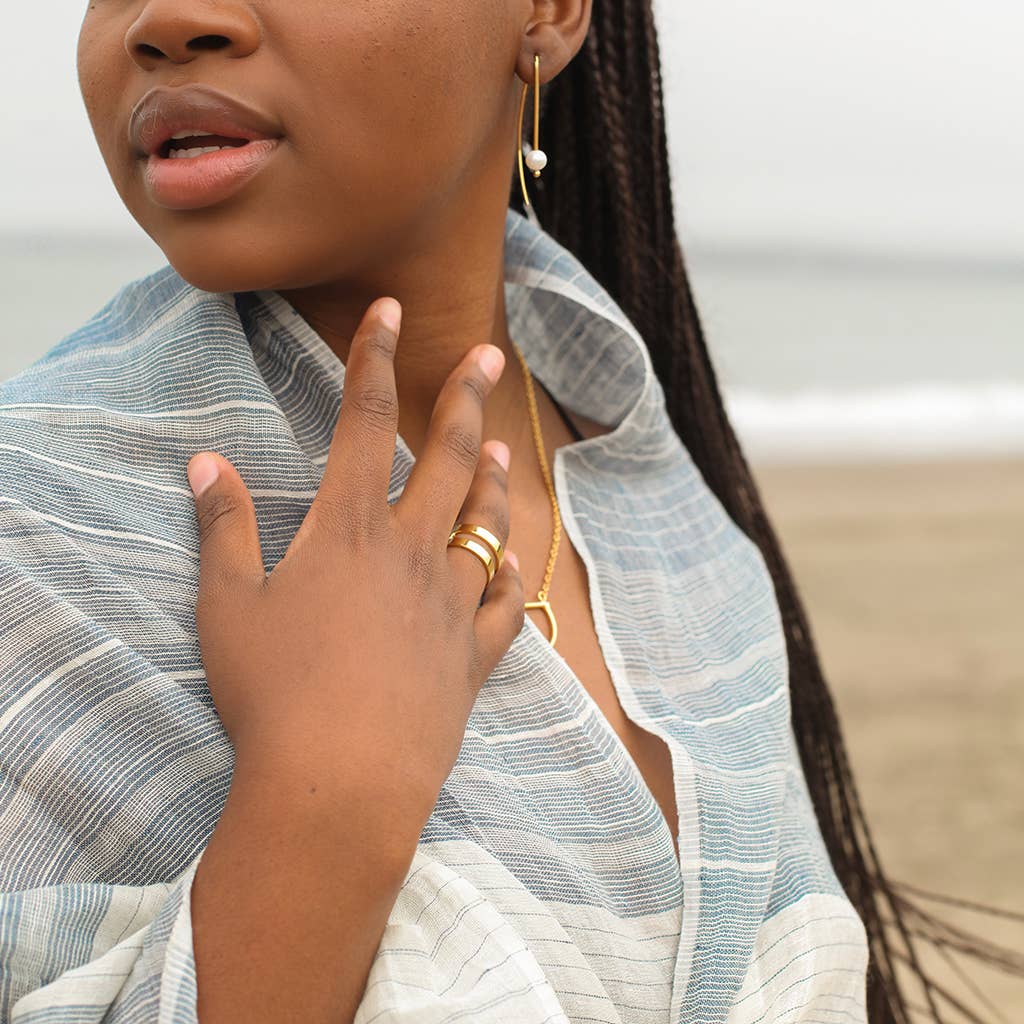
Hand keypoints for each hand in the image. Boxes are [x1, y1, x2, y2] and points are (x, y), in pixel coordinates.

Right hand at [185, 297, 523, 827]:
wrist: (341, 783)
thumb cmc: (273, 694)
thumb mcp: (227, 606)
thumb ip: (223, 528)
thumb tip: (207, 464)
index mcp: (348, 529)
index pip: (363, 420)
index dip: (374, 357)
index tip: (388, 310)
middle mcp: (411, 552)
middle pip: (447, 457)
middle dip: (465, 397)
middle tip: (487, 356)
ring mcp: (451, 603)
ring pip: (485, 522)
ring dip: (492, 479)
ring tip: (502, 446)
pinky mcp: (473, 656)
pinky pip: (507, 603)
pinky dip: (511, 575)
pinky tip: (514, 562)